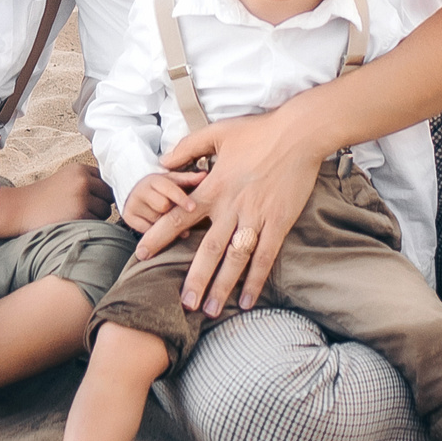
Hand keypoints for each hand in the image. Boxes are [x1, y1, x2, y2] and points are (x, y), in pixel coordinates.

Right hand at [0, 157, 114, 236]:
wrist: (19, 209)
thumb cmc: (43, 198)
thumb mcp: (65, 179)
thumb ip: (86, 181)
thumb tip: (114, 192)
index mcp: (80, 169)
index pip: (107, 180)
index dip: (100, 192)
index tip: (91, 199)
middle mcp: (83, 181)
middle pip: (109, 196)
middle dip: (100, 205)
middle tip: (81, 210)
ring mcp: (81, 198)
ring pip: (104, 211)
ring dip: (95, 217)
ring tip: (74, 216)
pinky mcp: (79, 215)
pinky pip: (96, 224)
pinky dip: (87, 227)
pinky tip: (72, 224)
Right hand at [121, 171, 201, 233]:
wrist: (133, 188)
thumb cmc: (159, 187)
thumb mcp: (172, 180)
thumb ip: (188, 179)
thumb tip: (204, 175)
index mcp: (153, 179)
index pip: (169, 189)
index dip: (181, 198)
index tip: (193, 207)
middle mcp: (141, 191)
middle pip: (163, 206)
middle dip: (173, 211)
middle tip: (178, 213)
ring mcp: (133, 204)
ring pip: (155, 220)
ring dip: (165, 223)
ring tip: (168, 218)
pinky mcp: (127, 217)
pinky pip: (146, 230)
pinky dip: (155, 230)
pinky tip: (158, 224)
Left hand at [135, 106, 330, 314]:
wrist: (299, 134)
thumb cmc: (258, 131)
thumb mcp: (217, 133)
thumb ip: (187, 147)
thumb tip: (162, 161)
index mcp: (214, 186)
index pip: (178, 216)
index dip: (158, 236)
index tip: (141, 254)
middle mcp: (232, 206)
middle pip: (208, 249)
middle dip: (194, 278)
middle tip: (183, 303)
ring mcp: (256, 216)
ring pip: (235, 258)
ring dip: (222, 286)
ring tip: (209, 309)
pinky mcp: (279, 222)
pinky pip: (265, 257)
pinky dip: (255, 280)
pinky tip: (246, 300)